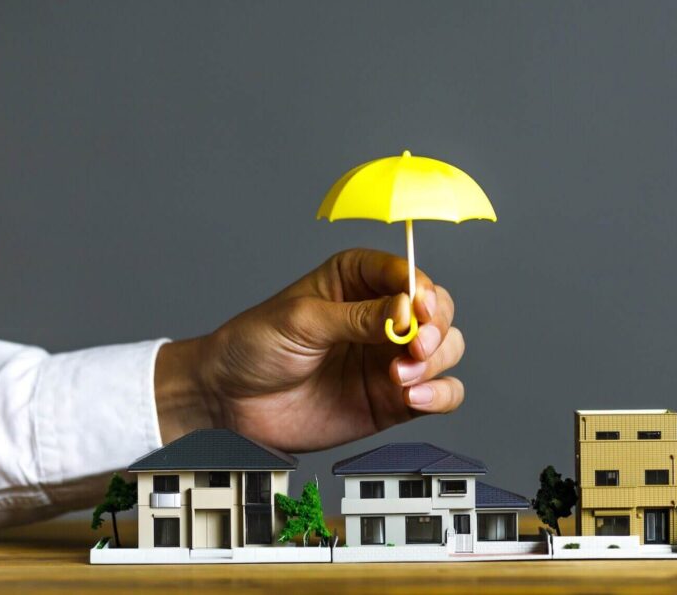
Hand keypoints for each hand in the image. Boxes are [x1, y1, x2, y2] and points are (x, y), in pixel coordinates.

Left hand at [154, 249, 465, 451]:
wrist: (229, 402)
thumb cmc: (255, 346)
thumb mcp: (302, 320)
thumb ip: (357, 317)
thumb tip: (405, 310)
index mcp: (358, 279)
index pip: (408, 274)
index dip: (421, 291)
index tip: (418, 310)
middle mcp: (383, 315)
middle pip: (439, 311)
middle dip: (436, 327)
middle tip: (416, 345)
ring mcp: (390, 358)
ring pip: (447, 349)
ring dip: (436, 362)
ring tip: (400, 376)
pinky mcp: (394, 398)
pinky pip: (441, 393)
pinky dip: (439, 395)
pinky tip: (415, 398)